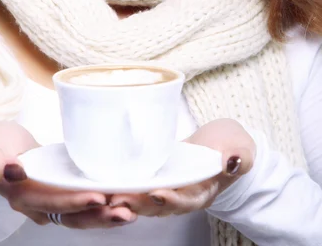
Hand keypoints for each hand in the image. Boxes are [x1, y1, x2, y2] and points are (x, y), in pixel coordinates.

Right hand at [0, 121, 136, 227]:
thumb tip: (13, 171)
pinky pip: (84, 207)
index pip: (52, 202)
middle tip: (125, 211)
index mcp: (23, 196)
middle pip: (71, 216)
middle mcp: (39, 206)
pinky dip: (103, 207)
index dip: (75, 202)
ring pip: (81, 216)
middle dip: (99, 215)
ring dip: (106, 216)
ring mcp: (52, 203)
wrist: (0, 150)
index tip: (97, 197)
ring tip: (130, 212)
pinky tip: (122, 202)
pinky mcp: (64, 194)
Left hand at [108, 119, 255, 216]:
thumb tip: (233, 161)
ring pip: (145, 198)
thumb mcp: (241, 147)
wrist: (222, 142)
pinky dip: (125, 185)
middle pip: (160, 205)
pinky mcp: (157, 175)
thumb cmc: (231, 145)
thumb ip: (241, 156)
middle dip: (139, 204)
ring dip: (127, 198)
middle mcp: (184, 194)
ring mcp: (169, 186)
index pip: (187, 200)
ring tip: (107, 194)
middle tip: (119, 198)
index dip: (172, 199)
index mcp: (204, 191)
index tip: (157, 194)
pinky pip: (139, 183)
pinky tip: (108, 182)